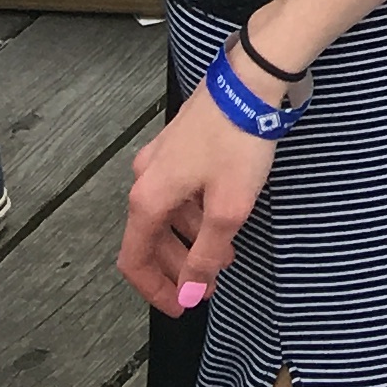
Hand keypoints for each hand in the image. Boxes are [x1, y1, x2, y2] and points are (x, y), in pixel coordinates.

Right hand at [119, 56, 283, 311]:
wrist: (252, 79)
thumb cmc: (238, 141)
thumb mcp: (227, 208)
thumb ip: (205, 255)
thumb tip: (190, 291)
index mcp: (148, 198)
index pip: (134, 260)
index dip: (154, 289)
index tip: (179, 307)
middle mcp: (146, 177)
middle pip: (152, 237)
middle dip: (179, 266)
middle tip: (207, 285)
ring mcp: (162, 156)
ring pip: (169, 212)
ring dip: (192, 239)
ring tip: (226, 254)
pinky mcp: (182, 140)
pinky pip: (181, 189)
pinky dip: (197, 211)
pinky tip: (224, 215)